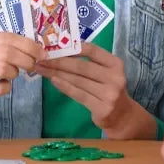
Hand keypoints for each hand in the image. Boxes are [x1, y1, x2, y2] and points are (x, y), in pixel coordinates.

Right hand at [0, 31, 45, 112]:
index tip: (42, 53)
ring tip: (13, 75)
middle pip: (7, 52)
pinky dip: (6, 88)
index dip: (29, 45)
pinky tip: (4, 86)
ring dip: (14, 73)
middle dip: (26, 60)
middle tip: (32, 66)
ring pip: (3, 68)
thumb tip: (36, 49)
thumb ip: (6, 47)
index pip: (8, 37)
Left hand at [34, 43, 148, 138]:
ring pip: (77, 80)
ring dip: (56, 73)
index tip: (54, 47)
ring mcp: (109, 93)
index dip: (72, 47)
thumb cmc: (109, 90)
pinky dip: (64, 86)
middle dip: (58, 61)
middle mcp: (114, 77)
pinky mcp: (102, 107)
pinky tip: (53, 80)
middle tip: (41, 59)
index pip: (92, 50)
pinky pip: (78, 94)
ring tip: (41, 69)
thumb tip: (61, 52)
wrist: (123, 116)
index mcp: (115, 64)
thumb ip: (90, 63)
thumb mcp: (106, 73)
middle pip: (81, 66)